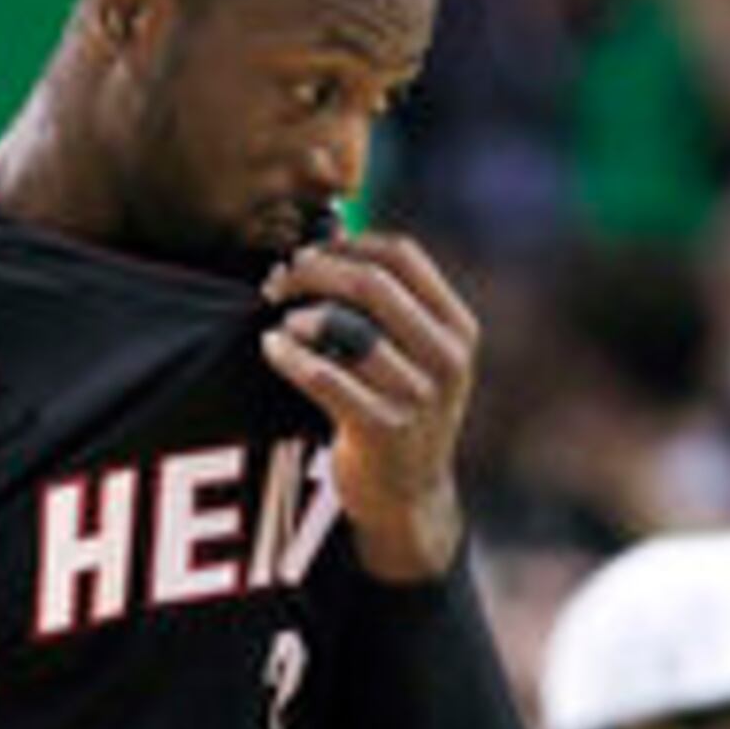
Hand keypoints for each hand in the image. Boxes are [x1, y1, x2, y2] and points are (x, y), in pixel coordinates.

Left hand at [261, 234, 478, 581]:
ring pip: (347, 329)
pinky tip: (271, 348)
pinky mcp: (384, 430)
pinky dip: (289, 355)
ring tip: (283, 322)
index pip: (403, 255)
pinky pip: (324, 376)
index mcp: (458, 326)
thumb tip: (326, 231)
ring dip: (302, 316)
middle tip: (279, 281)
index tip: (309, 252)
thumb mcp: (415, 353)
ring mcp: (419, 396)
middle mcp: (447, 358)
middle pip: (372, 284)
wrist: (408, 496)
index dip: (348, 243)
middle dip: (314, 273)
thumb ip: (385, 301)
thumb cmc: (398, 407)